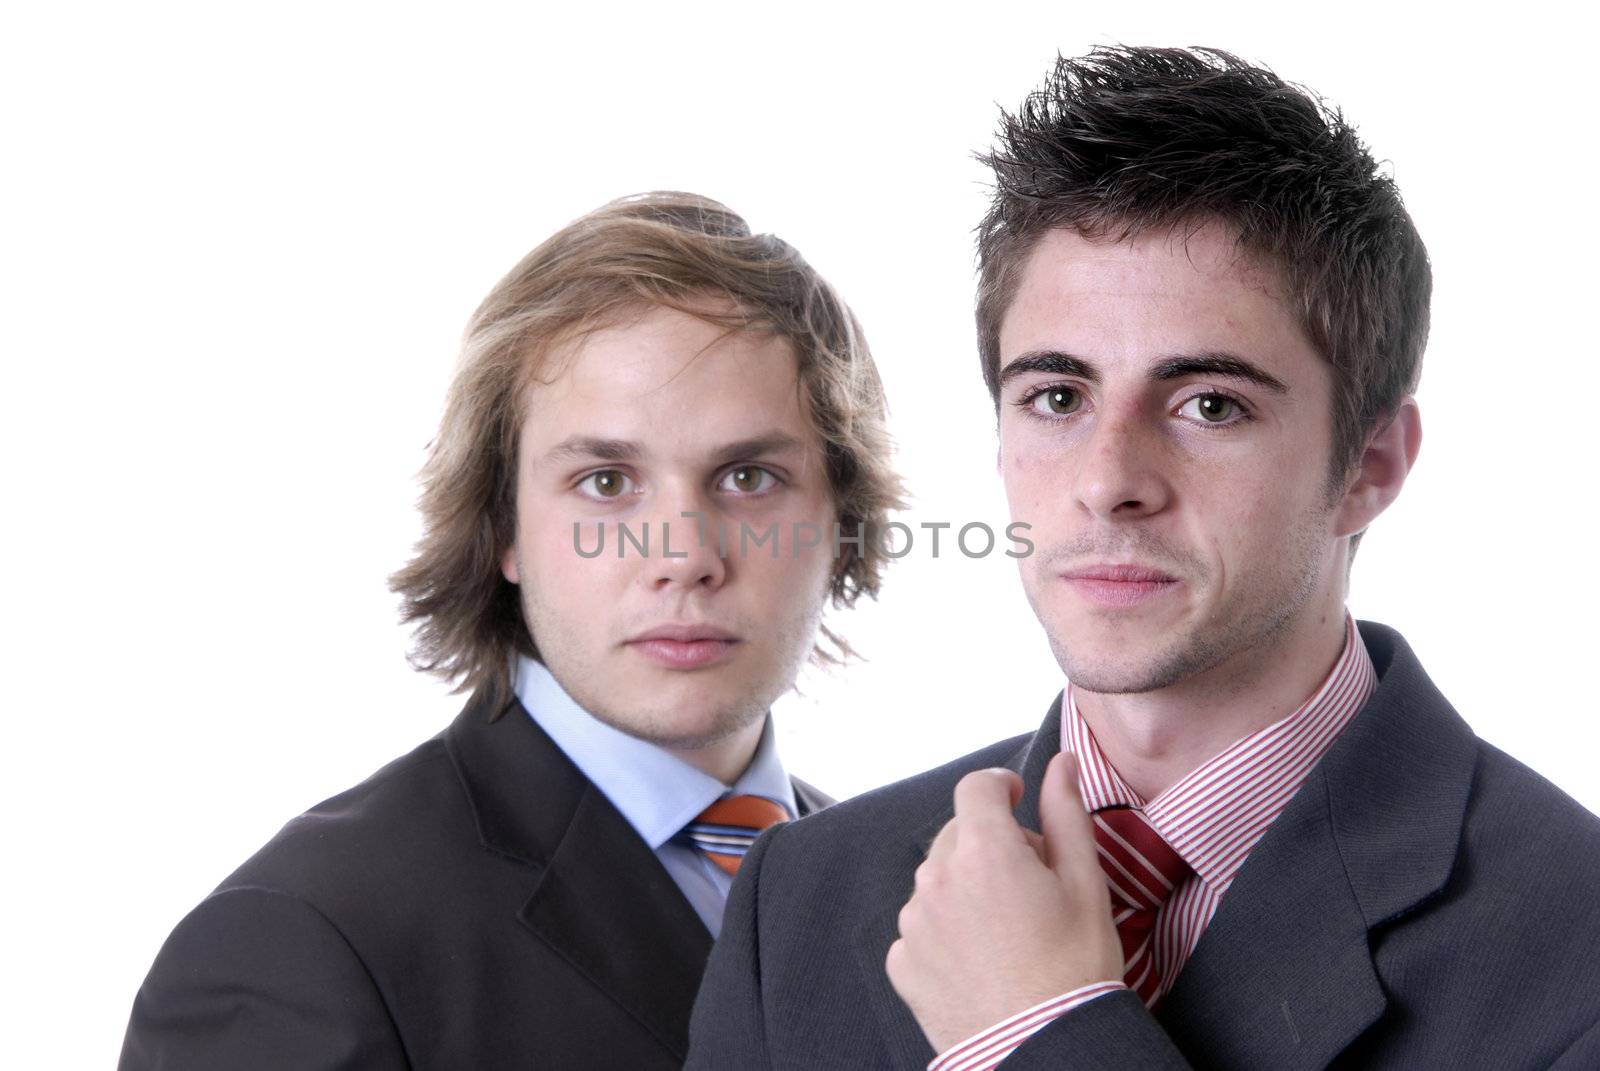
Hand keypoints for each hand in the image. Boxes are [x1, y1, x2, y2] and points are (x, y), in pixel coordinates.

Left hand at [885, 752, 1122, 1055]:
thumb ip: (1067, 813)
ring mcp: (914, 924)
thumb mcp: (1086, 884)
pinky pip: (921, 926)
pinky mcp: (903, 963)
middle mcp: (937, 880)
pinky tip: (981, 957)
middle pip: (958, 834)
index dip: (1000, 787)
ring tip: (1008, 929)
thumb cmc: (1074, 970)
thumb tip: (1062, 764)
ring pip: (937, 879)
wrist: (1047, 1050)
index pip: (977, 787)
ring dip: (965, 887)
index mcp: (984, 851)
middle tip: (1030, 883)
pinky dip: (945, 931)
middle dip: (990, 844)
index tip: (1017, 800)